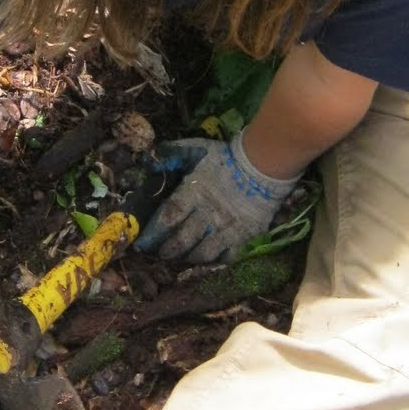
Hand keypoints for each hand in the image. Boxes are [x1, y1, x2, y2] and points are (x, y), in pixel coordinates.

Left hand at [137, 132, 298, 263]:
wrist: (264, 165)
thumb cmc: (227, 157)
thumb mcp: (197, 148)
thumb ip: (173, 153)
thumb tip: (150, 161)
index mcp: (194, 193)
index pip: (169, 217)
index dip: (154, 232)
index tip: (143, 242)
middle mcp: (207, 214)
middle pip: (182, 240)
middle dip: (167, 251)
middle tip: (159, 255)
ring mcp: (226, 228)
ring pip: (202, 252)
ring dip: (188, 258)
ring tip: (180, 258)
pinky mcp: (244, 236)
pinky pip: (226, 256)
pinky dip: (215, 261)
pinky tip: (207, 260)